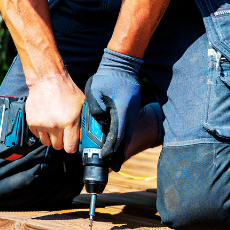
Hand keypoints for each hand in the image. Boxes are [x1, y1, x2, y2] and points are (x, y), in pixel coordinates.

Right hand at [26, 72, 84, 153]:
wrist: (47, 79)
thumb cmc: (65, 89)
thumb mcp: (81, 104)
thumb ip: (84, 119)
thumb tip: (87, 132)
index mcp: (69, 121)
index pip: (70, 147)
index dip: (71, 147)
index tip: (71, 144)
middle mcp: (55, 125)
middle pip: (58, 147)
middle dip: (61, 142)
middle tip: (62, 133)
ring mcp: (42, 124)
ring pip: (46, 143)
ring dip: (51, 138)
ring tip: (53, 127)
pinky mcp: (32, 122)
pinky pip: (37, 136)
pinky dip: (41, 132)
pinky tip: (45, 122)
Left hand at [86, 49, 142, 170]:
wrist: (123, 64)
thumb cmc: (107, 76)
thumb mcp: (95, 89)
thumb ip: (95, 106)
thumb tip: (100, 121)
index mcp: (122, 110)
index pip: (117, 134)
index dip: (111, 148)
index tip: (105, 157)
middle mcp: (131, 113)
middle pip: (125, 139)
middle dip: (118, 153)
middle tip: (113, 166)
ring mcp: (134, 112)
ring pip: (128, 134)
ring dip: (122, 147)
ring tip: (115, 159)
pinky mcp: (134, 110)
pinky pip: (128, 127)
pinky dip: (123, 137)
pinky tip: (117, 143)